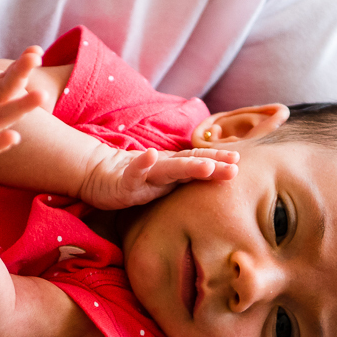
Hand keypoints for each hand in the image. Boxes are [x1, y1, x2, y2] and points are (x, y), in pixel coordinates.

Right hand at [77, 147, 238, 209]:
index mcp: (171, 168)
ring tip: (207, 165)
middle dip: (213, 163)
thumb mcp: (162, 180)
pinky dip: (142, 164)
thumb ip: (183, 176)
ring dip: (188, 165)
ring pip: (168, 168)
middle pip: (190, 163)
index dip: (217, 158)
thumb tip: (213, 175)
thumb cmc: (134, 178)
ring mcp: (143, 172)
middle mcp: (161, 167)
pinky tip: (149, 156)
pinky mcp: (123, 180)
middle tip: (235, 165)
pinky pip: (133, 173)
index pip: (198, 160)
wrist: (97, 174)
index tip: (239, 160)